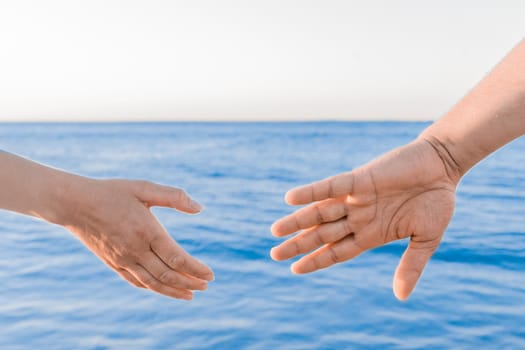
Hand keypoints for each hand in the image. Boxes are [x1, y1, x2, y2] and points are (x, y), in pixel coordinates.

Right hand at [59, 178, 213, 299]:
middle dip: (190, 282)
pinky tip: (163, 288)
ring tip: (191, 294)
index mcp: (147, 231)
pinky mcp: (113, 263)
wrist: (73, 204)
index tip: (210, 275)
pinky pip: (136, 281)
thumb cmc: (111, 192)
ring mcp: (123, 260)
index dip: (196, 269)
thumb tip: (200, 208)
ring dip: (174, 290)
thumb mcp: (143, 188)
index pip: (177, 259)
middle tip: (206, 285)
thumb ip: (173, 197)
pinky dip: (153, 287)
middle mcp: (135, 250)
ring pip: (153, 283)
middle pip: (168, 275)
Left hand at [271, 139, 458, 299]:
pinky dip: (311, 192)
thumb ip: (411, 266)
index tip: (295, 269)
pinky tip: (290, 198)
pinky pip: (330, 186)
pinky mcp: (359, 179)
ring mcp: (356, 199)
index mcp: (372, 234)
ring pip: (320, 212)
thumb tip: (402, 297)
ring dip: (298, 221)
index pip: (337, 251)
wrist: (443, 167)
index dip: (317, 260)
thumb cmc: (437, 201)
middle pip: (322, 234)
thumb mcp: (425, 239)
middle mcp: (358, 217)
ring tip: (275, 231)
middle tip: (274, 254)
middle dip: (299, 245)